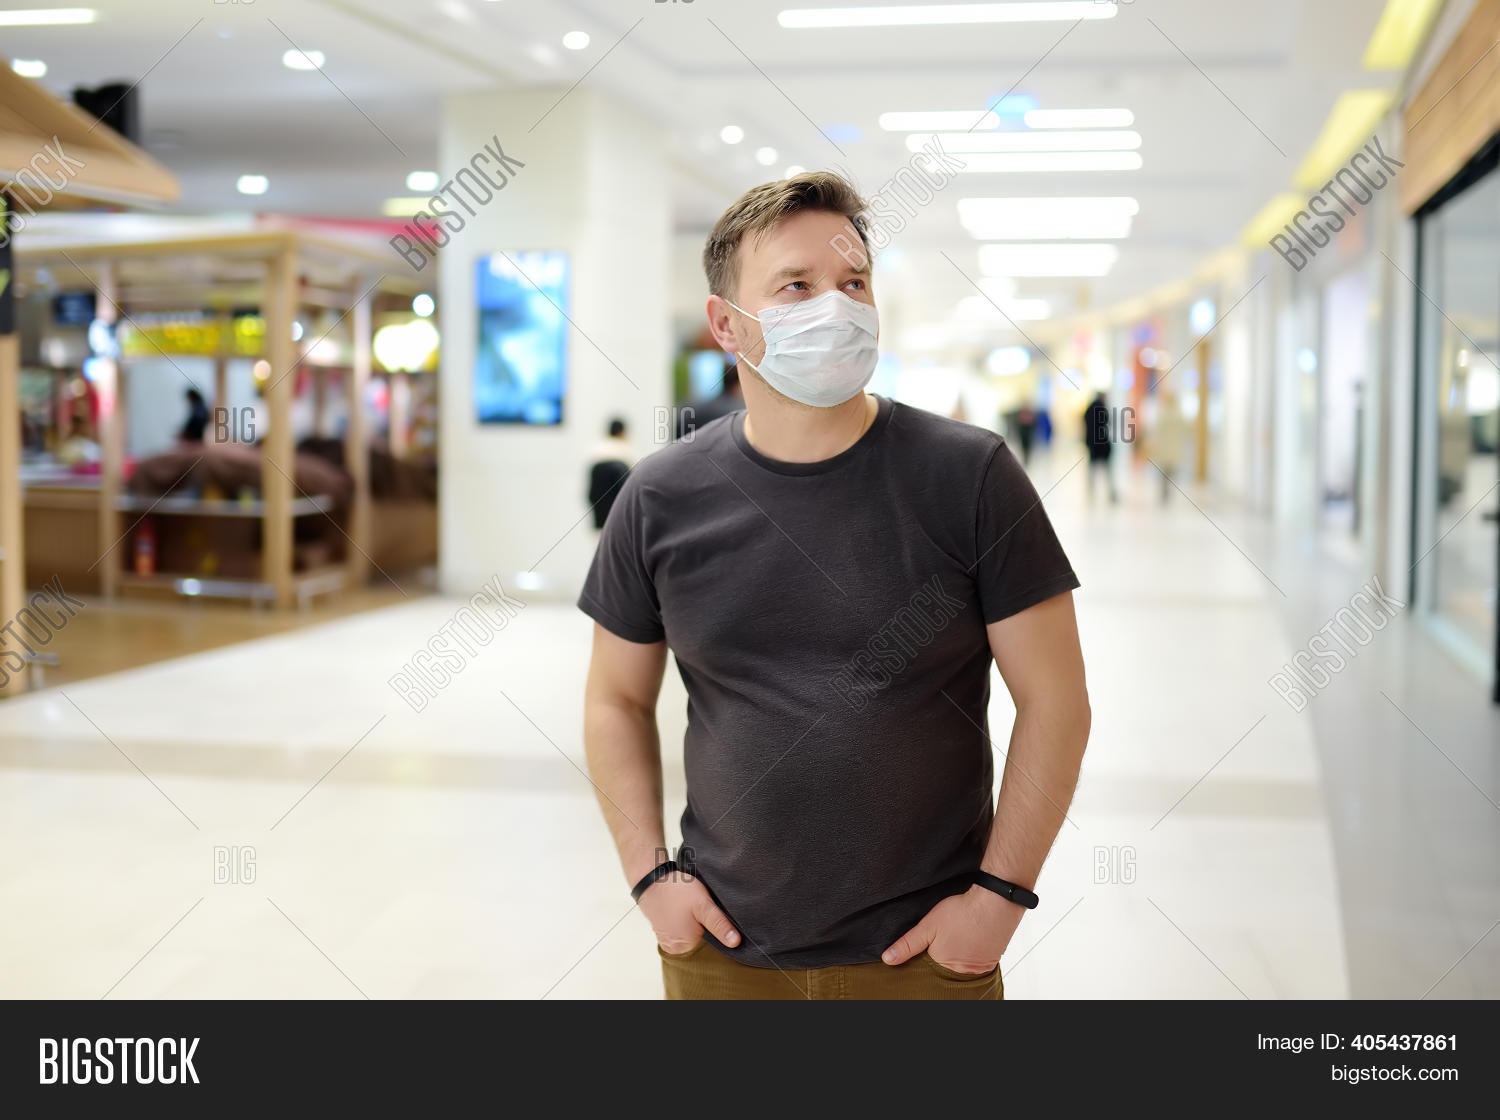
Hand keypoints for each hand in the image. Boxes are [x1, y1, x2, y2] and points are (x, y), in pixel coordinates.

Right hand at [638, 874, 739, 953]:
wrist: (651, 878)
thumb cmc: (676, 890)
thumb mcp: (703, 905)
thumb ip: (719, 924)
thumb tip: (735, 943)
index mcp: (685, 946)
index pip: (710, 940)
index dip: (711, 923)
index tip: (706, 909)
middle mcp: (674, 948)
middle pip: (700, 937)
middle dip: (702, 922)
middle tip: (696, 905)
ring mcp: (666, 940)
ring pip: (690, 931)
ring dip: (692, 920)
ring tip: (687, 905)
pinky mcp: (662, 930)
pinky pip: (680, 928)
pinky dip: (682, 918)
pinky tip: (680, 907)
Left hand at [882, 885, 1023, 973]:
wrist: (996, 902)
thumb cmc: (963, 911)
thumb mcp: (928, 925)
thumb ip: (908, 944)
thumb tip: (888, 959)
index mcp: (944, 967)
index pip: (929, 970)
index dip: (926, 957)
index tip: (930, 944)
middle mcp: (963, 973)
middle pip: (946, 970)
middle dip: (943, 957)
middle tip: (947, 938)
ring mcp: (980, 969)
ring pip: (962, 966)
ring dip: (959, 956)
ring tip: (958, 938)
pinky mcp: (992, 961)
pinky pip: (977, 964)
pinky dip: (972, 954)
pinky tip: (970, 940)